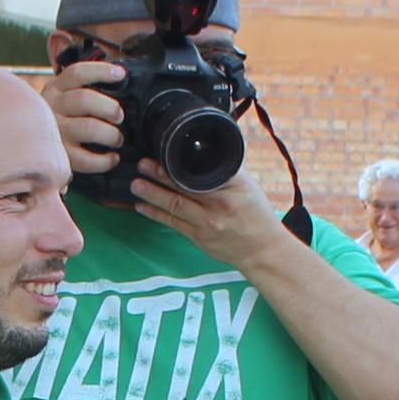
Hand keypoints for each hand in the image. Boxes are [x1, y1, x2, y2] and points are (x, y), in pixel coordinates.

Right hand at [40, 59, 123, 175]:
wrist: (29, 148)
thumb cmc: (57, 120)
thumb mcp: (61, 98)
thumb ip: (82, 89)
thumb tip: (119, 81)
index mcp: (55, 89)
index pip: (77, 73)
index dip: (101, 71)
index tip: (120, 74)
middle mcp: (52, 108)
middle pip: (85, 99)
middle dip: (110, 107)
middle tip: (119, 116)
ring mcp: (55, 133)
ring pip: (89, 128)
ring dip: (111, 134)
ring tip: (117, 139)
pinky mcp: (60, 157)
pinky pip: (87, 159)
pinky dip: (105, 160)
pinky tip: (112, 158)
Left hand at [125, 164, 291, 264]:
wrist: (262, 249)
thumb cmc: (255, 214)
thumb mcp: (247, 185)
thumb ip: (225, 171)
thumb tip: (202, 152)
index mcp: (233, 187)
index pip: (203, 170)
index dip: (180, 161)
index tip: (164, 150)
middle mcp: (219, 205)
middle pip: (184, 186)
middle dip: (160, 174)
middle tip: (143, 164)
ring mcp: (207, 223)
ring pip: (174, 205)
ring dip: (152, 194)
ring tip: (136, 184)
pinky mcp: (198, 238)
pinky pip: (173, 223)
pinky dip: (156, 214)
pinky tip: (142, 206)